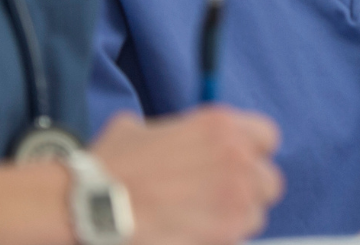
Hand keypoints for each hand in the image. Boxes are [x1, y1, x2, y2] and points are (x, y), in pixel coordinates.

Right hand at [91, 107, 284, 244]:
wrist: (91, 205)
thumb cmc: (109, 168)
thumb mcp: (140, 129)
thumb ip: (173, 133)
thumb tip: (171, 140)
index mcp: (219, 126)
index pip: (267, 137)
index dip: (251, 153)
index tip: (235, 165)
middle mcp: (236, 159)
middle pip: (269, 182)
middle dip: (248, 192)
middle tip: (217, 200)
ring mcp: (235, 200)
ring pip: (256, 216)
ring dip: (233, 220)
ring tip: (199, 223)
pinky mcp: (226, 235)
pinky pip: (236, 240)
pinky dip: (218, 240)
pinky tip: (189, 236)